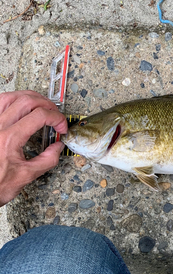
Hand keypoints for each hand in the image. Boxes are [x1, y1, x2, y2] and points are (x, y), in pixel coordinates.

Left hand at [0, 91, 67, 206]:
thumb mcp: (26, 177)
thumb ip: (47, 160)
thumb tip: (57, 148)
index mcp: (10, 139)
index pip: (39, 116)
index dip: (56, 118)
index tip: (61, 128)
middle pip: (27, 101)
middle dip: (46, 105)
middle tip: (55, 115)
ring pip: (10, 96)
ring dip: (29, 97)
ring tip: (40, 105)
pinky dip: (11, 100)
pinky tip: (19, 105)